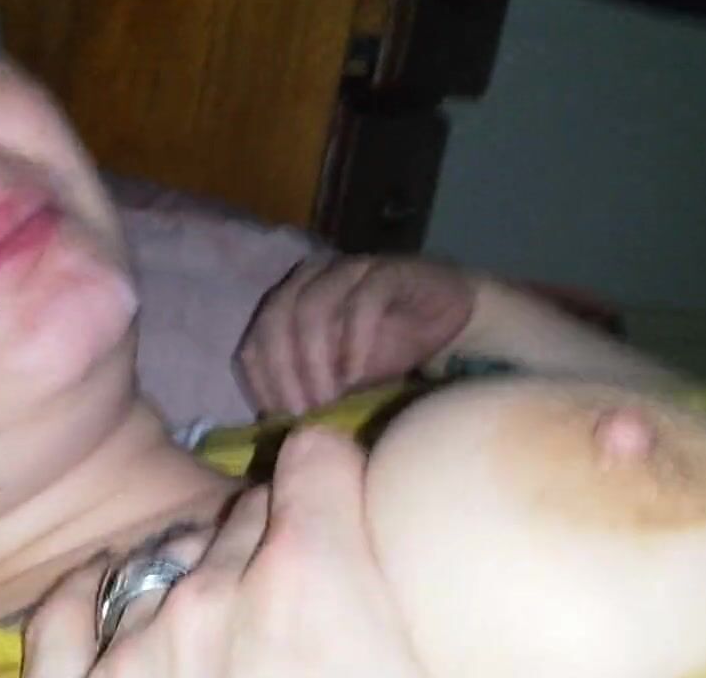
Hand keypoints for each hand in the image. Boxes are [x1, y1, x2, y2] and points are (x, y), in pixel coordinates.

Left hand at [23, 428, 425, 677]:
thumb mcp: (418, 652)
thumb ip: (398, 583)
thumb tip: (427, 562)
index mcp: (311, 574)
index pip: (317, 459)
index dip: (336, 480)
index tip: (345, 503)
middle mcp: (214, 592)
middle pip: (248, 512)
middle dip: (275, 537)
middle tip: (301, 594)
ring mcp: (137, 644)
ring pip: (169, 555)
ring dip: (200, 572)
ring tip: (231, 621)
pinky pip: (65, 614)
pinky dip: (87, 593)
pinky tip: (107, 588)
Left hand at [236, 256, 473, 413]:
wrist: (451, 328)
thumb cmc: (386, 358)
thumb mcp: (340, 385)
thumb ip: (309, 396)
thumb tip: (280, 436)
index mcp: (287, 304)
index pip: (253, 344)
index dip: (262, 386)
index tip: (283, 423)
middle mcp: (309, 279)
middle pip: (274, 322)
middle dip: (285, 375)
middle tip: (304, 416)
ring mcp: (347, 270)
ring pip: (310, 309)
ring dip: (315, 362)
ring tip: (329, 401)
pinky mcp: (386, 271)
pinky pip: (360, 301)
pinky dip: (353, 342)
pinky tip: (357, 376)